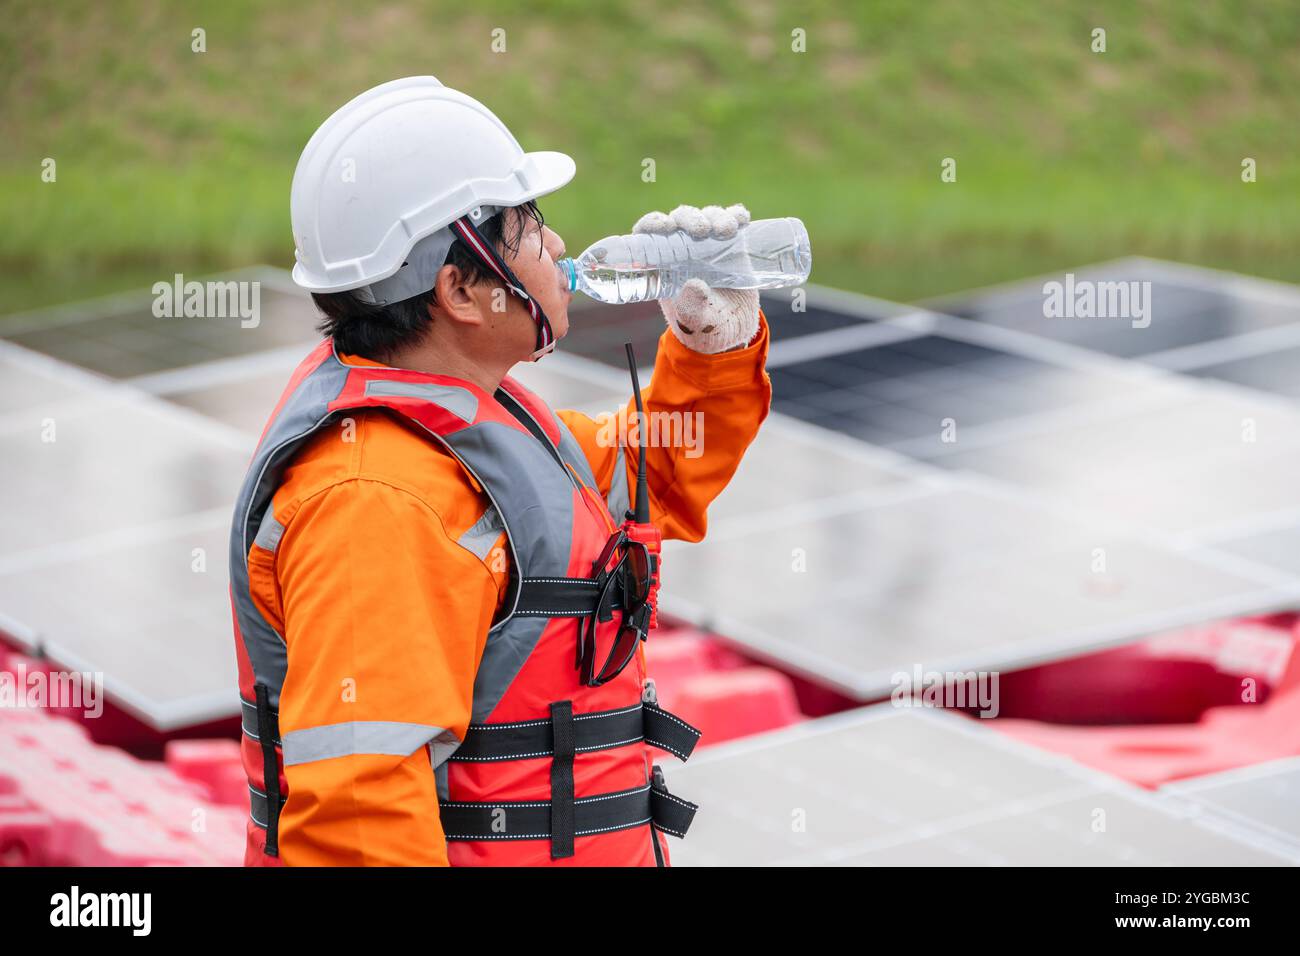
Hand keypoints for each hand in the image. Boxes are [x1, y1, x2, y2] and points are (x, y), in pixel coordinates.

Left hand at [632, 204, 760, 353]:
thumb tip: (695, 285)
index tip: (664, 226)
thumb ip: (693, 309)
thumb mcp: (697, 324)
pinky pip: (733, 221)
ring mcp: (708, 244)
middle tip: (703, 231)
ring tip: (727, 231)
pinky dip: (736, 216)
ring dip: (715, 217)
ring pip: (706, 216)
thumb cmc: (705, 330)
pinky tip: (741, 220)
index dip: (652, 224)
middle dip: (689, 219)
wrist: (734, 332)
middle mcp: (684, 250)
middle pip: (679, 220)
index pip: (649, 235)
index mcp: (664, 266)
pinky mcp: (732, 244)